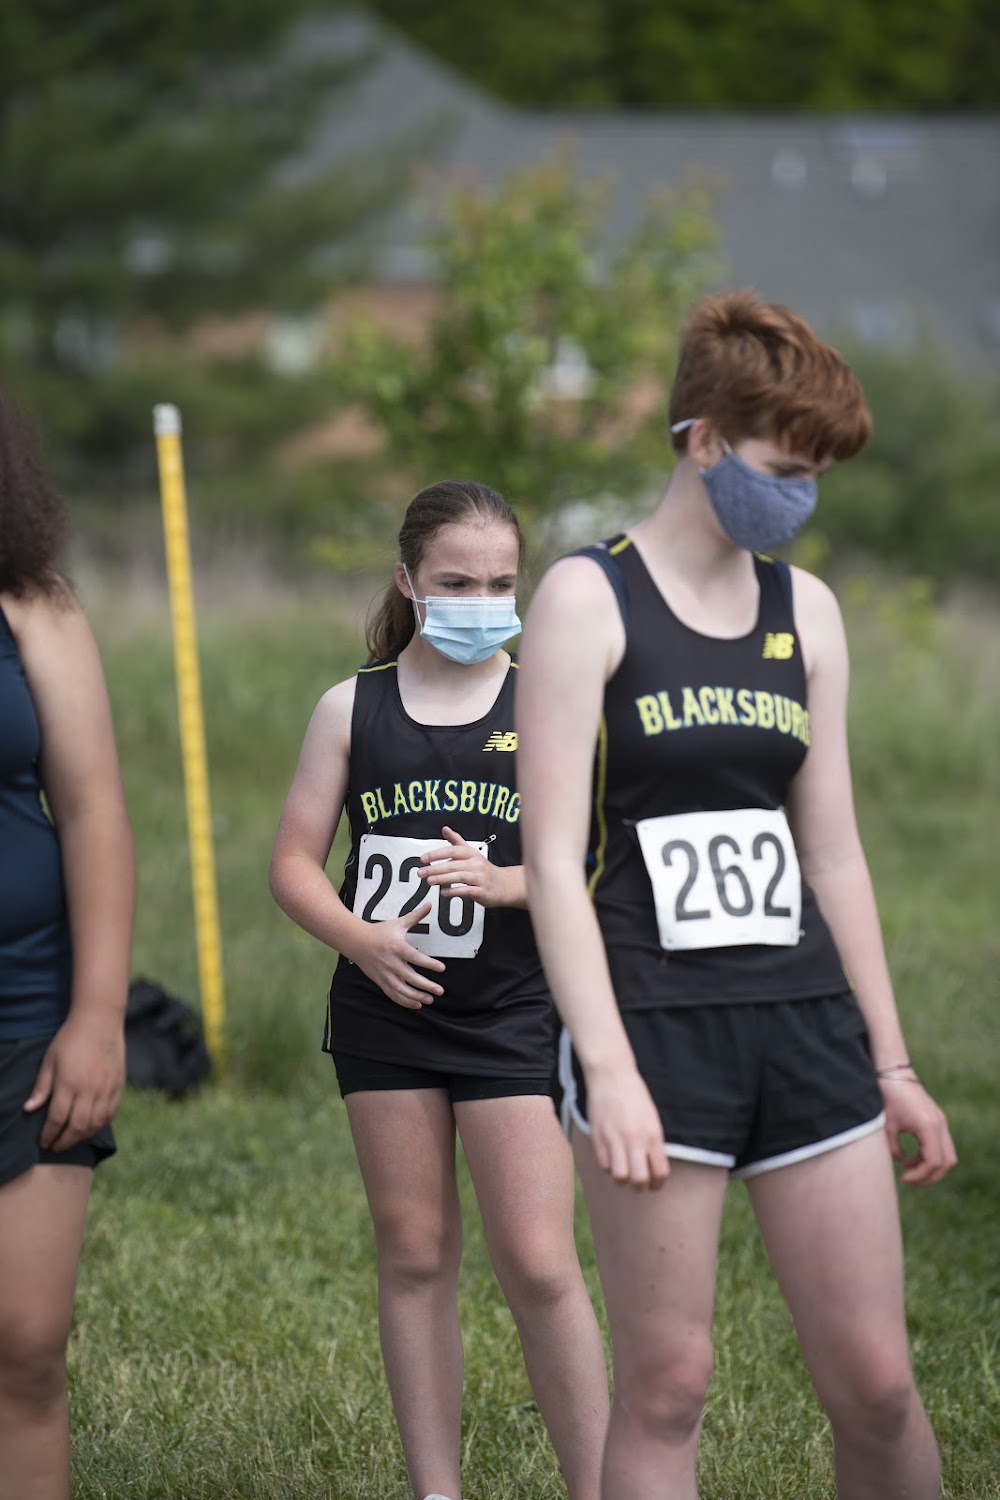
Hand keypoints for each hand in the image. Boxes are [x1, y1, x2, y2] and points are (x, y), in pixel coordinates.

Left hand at [23, 1015, 124, 1148]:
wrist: (100, 1021)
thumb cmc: (70, 1039)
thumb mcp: (50, 1060)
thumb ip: (41, 1087)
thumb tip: (29, 1109)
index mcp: (69, 1083)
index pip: (57, 1119)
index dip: (49, 1134)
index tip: (44, 1142)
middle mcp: (89, 1089)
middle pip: (77, 1126)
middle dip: (65, 1141)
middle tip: (56, 1146)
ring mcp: (106, 1088)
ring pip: (95, 1123)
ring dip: (83, 1136)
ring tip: (73, 1139)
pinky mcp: (118, 1085)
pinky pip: (111, 1113)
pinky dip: (101, 1124)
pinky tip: (92, 1126)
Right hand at [352, 902, 445, 1009]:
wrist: (356, 941)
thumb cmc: (380, 931)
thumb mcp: (399, 923)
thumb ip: (416, 916)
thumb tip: (430, 904)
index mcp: (397, 947)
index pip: (415, 957)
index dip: (429, 964)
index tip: (442, 968)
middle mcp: (391, 962)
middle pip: (410, 977)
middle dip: (426, 985)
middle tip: (440, 990)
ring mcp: (385, 974)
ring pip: (401, 989)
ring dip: (416, 996)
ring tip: (430, 999)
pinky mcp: (380, 981)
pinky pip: (393, 994)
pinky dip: (404, 1001)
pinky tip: (416, 1005)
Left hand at [418, 826, 513, 907]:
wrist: (504, 884)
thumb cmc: (483, 869)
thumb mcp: (471, 853)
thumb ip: (456, 841)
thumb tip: (444, 828)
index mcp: (471, 853)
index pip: (452, 850)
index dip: (437, 854)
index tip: (423, 858)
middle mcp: (476, 864)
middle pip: (453, 865)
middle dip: (435, 868)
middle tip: (421, 872)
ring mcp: (480, 878)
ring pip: (459, 877)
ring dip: (442, 879)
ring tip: (429, 881)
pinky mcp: (482, 891)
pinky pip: (467, 890)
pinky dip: (454, 891)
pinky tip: (443, 893)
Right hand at [585, 1061, 668, 1188]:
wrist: (611, 1076)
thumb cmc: (635, 1096)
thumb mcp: (652, 1119)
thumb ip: (653, 1144)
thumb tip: (652, 1167)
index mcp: (652, 1135)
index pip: (659, 1173)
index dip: (657, 1184)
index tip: (654, 1185)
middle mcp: (634, 1140)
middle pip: (639, 1180)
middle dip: (639, 1187)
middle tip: (638, 1183)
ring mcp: (614, 1139)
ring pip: (619, 1177)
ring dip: (622, 1179)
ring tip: (623, 1171)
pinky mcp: (597, 1137)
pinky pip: (603, 1165)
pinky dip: (608, 1167)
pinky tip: (611, 1158)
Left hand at [880, 1075, 956, 1185]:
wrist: (893, 1073)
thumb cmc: (888, 1097)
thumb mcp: (887, 1127)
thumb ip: (894, 1149)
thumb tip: (903, 1163)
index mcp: (929, 1126)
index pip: (934, 1161)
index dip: (921, 1175)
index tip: (904, 1178)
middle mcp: (940, 1125)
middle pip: (947, 1162)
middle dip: (930, 1176)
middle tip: (910, 1181)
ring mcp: (941, 1122)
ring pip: (947, 1155)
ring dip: (930, 1166)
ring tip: (908, 1168)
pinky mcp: (937, 1120)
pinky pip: (940, 1145)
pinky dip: (929, 1155)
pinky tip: (910, 1158)